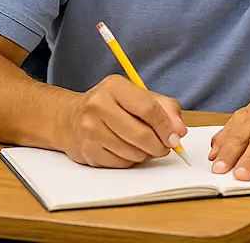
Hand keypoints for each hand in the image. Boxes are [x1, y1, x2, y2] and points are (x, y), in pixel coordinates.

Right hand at [58, 74, 186, 167]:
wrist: (70, 118)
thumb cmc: (112, 105)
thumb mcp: (138, 96)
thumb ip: (165, 108)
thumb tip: (179, 131)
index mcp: (114, 86)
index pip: (148, 108)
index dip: (166, 126)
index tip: (176, 137)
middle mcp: (98, 106)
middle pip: (141, 134)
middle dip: (159, 145)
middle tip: (165, 147)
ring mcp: (89, 129)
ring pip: (132, 152)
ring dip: (145, 154)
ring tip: (145, 147)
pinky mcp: (86, 150)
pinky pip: (120, 163)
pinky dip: (130, 161)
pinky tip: (128, 151)